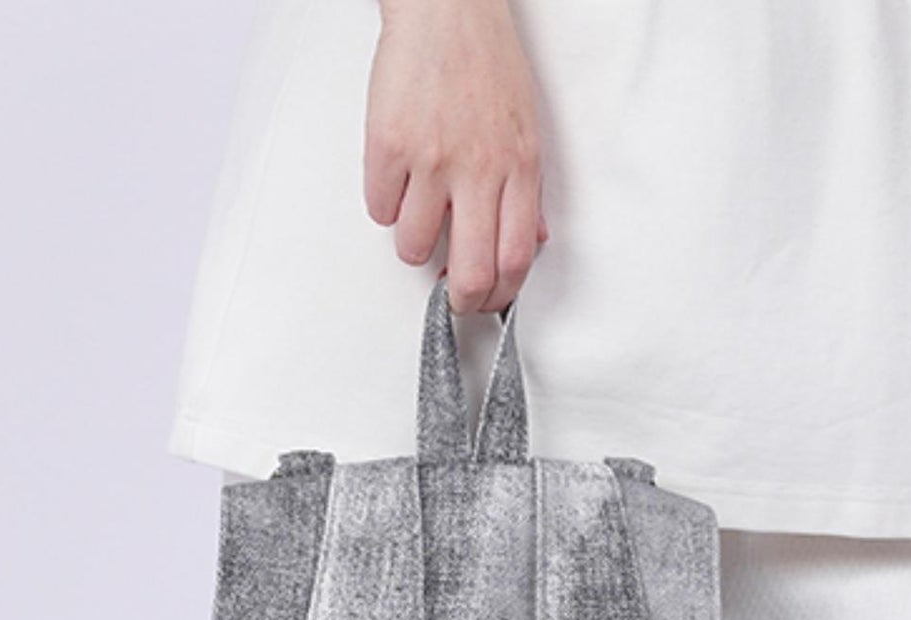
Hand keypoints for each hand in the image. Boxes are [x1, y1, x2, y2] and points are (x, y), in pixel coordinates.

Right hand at [365, 0, 547, 313]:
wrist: (445, 8)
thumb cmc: (485, 61)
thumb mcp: (525, 127)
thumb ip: (527, 190)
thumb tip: (530, 240)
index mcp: (518, 167)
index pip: (515, 259)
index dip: (499, 296)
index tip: (487, 301)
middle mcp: (478, 169)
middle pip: (470, 274)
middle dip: (458, 300)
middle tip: (450, 296)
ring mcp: (431, 159)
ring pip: (414, 247)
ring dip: (414, 243)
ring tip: (419, 213)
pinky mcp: (389, 146)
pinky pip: (380, 209)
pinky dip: (386, 204)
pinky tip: (398, 177)